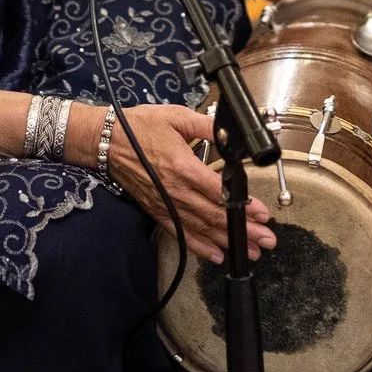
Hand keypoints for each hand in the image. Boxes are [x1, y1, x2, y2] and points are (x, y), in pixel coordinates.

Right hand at [107, 103, 276, 264]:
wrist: (105, 142)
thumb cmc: (139, 127)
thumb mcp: (177, 117)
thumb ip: (207, 125)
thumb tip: (231, 132)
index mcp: (183, 167)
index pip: (219, 192)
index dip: (243, 205)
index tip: (262, 215)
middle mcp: (176, 191)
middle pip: (215, 216)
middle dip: (243, 231)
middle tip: (267, 241)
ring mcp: (166, 204)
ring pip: (201, 228)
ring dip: (228, 242)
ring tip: (251, 253)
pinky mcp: (157, 211)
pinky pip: (181, 233)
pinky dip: (199, 246)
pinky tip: (216, 255)